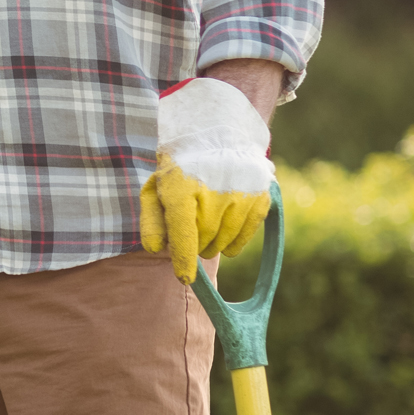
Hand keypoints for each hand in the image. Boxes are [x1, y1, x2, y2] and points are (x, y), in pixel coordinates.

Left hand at [139, 76, 274, 283]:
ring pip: (225, 240)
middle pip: (204, 239)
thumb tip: (155, 250)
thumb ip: (153, 220)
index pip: (184, 232)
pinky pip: (245, 236)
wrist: (215, 137)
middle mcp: (214, 190)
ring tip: (204, 228)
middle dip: (194, 245)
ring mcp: (241, 194)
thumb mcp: (156, 189)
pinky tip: (223, 232)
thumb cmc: (179, 170)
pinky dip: (233, 242)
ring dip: (213, 244)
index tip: (184, 278)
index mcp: (182, 186)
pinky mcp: (260, 198)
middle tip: (189, 235)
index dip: (183, 259)